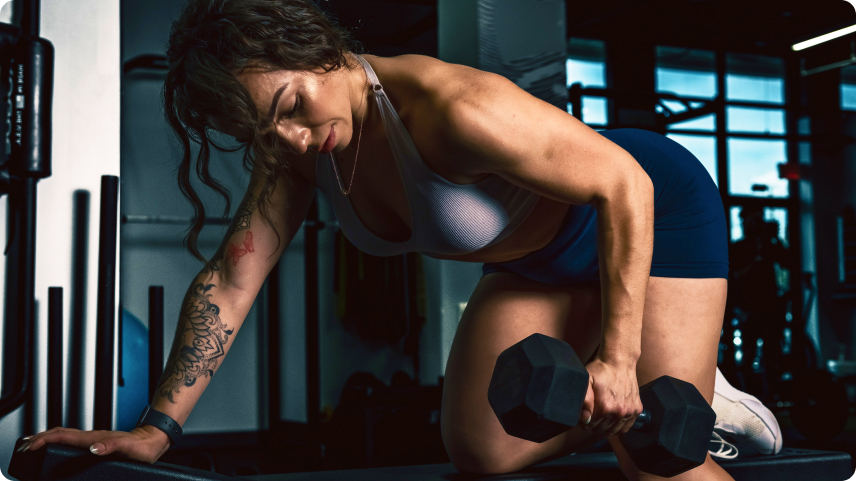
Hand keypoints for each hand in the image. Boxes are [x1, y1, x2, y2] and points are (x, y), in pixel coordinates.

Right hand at [16, 425, 171, 463]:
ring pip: (63, 435)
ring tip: (31, 445)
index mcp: (95, 438)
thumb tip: (94, 448)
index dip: (45, 439)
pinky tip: (55, 447)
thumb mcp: (129, 448)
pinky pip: (71, 440)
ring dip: (45, 439)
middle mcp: (91, 437)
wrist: (153, 440)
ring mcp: (93, 439)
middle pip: (60, 433)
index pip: (64, 436)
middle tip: (23, 447)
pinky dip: (57, 442)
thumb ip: (112, 446)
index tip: (31, 445)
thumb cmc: (142, 446)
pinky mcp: (95, 443)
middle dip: (39, 438)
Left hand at [580, 359, 642, 435]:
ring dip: (605, 427)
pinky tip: (613, 421)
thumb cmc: (601, 370)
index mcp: (605, 407)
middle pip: (601, 429)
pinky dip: (619, 427)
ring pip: (613, 431)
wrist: (619, 361)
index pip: (590, 425)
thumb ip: (584, 400)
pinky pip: (626, 427)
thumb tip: (585, 419)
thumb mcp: (586, 380)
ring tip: (601, 418)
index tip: (583, 416)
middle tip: (591, 416)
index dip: (584, 421)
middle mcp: (619, 412)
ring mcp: (629, 412)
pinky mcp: (637, 409)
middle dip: (593, 424)